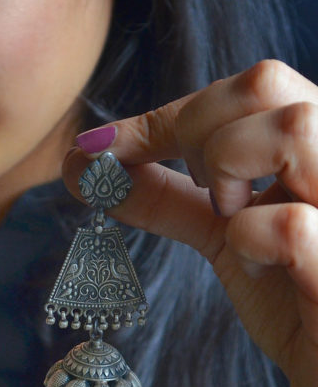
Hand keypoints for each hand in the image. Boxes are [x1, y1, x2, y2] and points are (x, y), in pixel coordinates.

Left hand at [63, 60, 317, 386]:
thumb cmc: (297, 304)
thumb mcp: (228, 237)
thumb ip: (168, 196)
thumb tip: (89, 165)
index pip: (253, 86)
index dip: (166, 114)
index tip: (103, 148)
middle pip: (266, 82)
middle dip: (192, 131)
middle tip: (193, 189)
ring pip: (292, 129)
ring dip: (230, 171)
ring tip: (232, 218)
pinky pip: (290, 225)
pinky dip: (251, 240)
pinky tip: (262, 267)